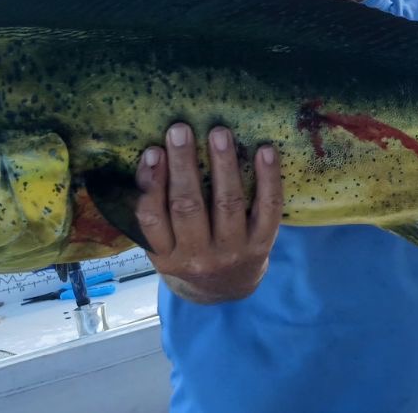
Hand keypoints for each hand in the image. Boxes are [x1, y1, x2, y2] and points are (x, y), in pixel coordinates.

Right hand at [133, 123, 281, 303]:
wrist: (224, 288)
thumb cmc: (186, 253)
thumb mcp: (162, 244)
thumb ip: (154, 211)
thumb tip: (149, 156)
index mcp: (165, 255)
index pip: (153, 219)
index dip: (152, 184)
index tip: (153, 150)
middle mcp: (197, 257)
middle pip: (188, 207)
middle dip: (183, 165)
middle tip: (181, 129)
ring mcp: (232, 252)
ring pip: (227, 204)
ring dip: (223, 165)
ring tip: (219, 133)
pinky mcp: (261, 245)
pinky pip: (267, 208)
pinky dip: (268, 178)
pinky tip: (265, 150)